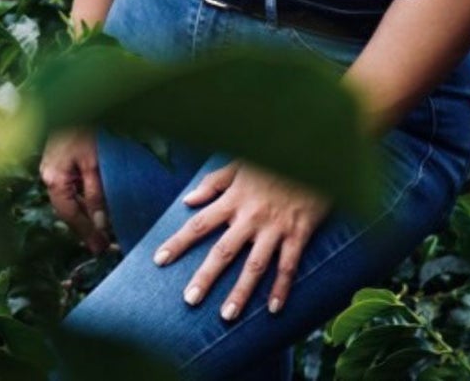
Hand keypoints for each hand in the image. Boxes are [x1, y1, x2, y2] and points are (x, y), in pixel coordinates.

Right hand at [38, 129, 111, 252]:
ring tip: (99, 228)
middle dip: (83, 227)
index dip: (87, 233)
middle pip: (66, 209)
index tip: (100, 249)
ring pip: (66, 199)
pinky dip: (79, 199)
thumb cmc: (84, 129)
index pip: (71, 215)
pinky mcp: (57, 160)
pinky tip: (91, 204)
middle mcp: (48, 175)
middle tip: (101, 244)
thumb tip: (99, 223)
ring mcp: (50, 167)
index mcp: (54, 179)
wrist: (76, 102)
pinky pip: (67, 188)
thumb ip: (96, 195)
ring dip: (82, 213)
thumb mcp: (95, 165)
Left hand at [154, 162, 329, 321]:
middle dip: (205, 277)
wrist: (309, 154)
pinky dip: (281, 288)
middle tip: (189, 300)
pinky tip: (274, 309)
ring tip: (227, 315)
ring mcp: (274, 227)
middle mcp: (250, 216)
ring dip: (240, 292)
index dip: (179, 242)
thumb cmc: (271, 160)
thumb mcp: (238, 164)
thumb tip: (187, 200)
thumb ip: (212, 183)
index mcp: (233, 199)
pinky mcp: (298, 234)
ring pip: (254, 265)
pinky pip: (288, 266)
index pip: (199, 224)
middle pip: (223, 251)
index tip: (160, 260)